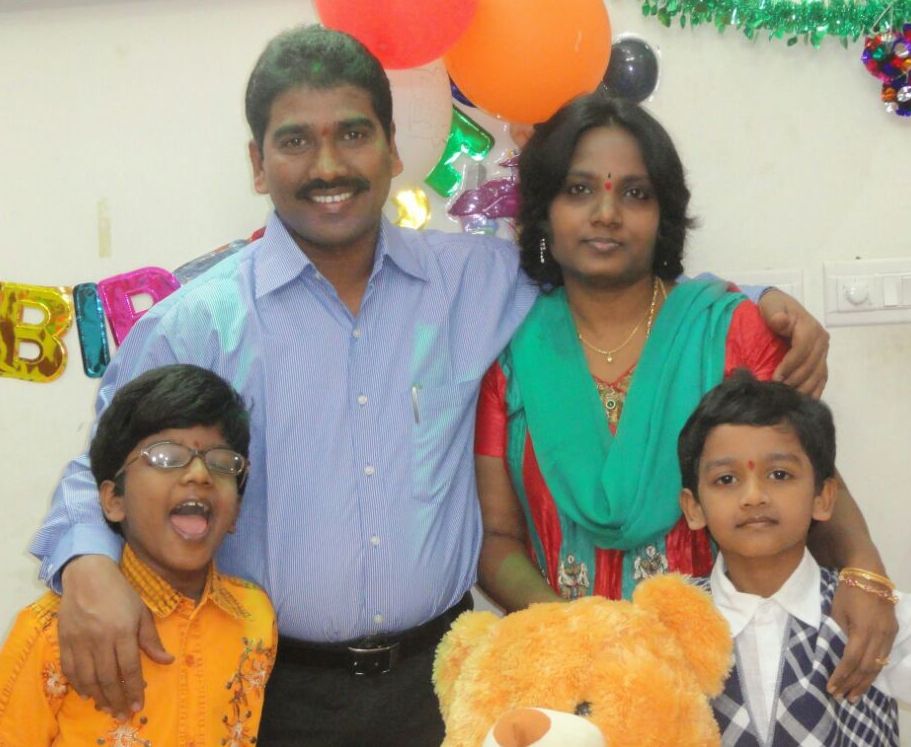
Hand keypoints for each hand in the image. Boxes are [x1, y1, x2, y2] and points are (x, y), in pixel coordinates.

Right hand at [58, 555, 172, 718]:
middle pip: (108, 678)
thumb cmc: (120, 593)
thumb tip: (167, 661)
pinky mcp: (65, 641)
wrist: (88, 576)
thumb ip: (151, 639)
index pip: (129, 667)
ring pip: (88, 678)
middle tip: (123, 714)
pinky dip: (78, 685)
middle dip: (117, 699)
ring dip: (98, 697)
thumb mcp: (141, 612)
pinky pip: (70, 669)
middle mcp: (100, 639)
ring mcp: (80, 641)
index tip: (138, 705)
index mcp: (123, 631)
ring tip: (108, 707)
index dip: (134, 689)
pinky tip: (87, 693)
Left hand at [757, 289, 828, 396]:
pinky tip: (805, 400)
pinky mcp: (821, 359)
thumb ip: (775, 314)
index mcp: (810, 328)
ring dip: (804, 388)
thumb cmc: (773, 307)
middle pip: (811, 365)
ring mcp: (823, 351)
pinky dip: (815, 390)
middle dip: (795, 380)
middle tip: (778, 392)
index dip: (790, 365)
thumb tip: (781, 321)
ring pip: (818, 374)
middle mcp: (822, 340)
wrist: (780, 306)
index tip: (775, 377)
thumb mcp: (771, 306)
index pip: (802, 350)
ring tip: (789, 399)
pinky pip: (822, 377)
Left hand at [827, 582, 897, 700]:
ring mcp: (889, 634)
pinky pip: (884, 656)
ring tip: (854, 695)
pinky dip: (875, 669)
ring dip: (865, 681)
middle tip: (841, 696)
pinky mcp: (893, 632)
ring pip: (878, 664)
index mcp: (863, 630)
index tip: (831, 687)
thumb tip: (837, 653)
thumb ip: (839, 633)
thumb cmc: (847, 591)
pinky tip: (867, 678)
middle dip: (853, 683)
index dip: (842, 675)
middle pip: (867, 667)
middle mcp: (880, 635)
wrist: (869, 574)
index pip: (852, 660)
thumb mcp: (837, 612)